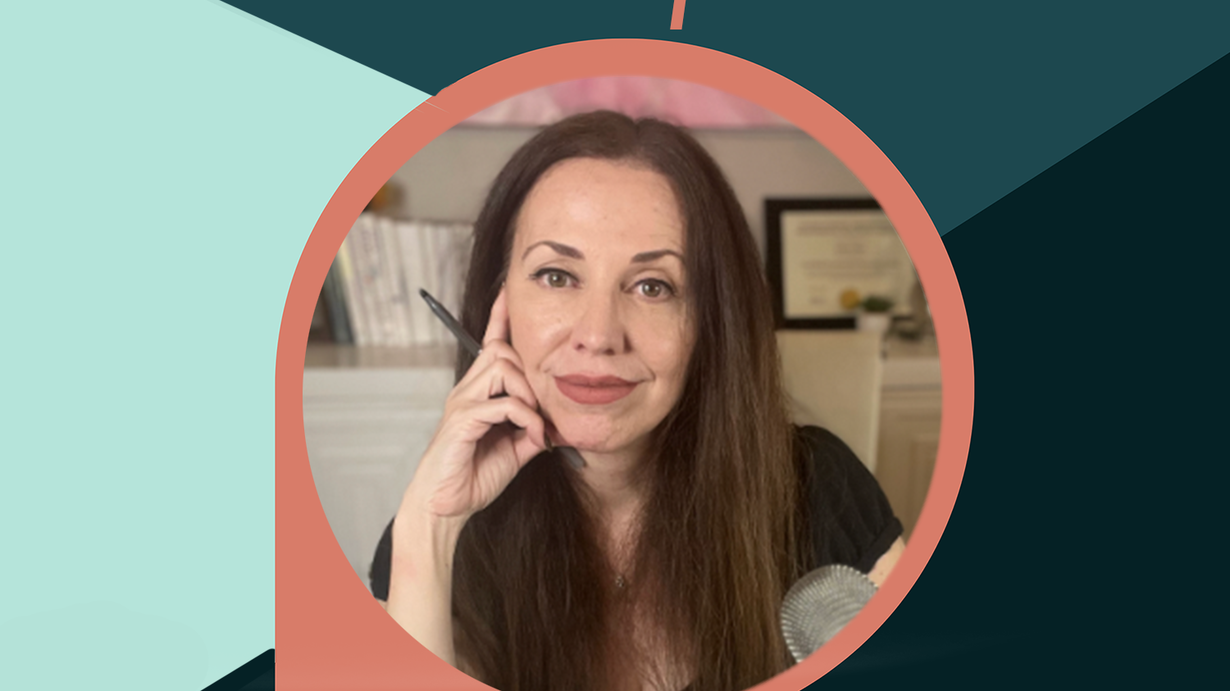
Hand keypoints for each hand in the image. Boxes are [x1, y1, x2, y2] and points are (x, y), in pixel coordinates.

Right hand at [400, 287, 548, 523]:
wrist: (446, 506)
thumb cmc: (474, 476)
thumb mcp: (516, 448)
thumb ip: (533, 429)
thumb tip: (556, 421)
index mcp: (479, 392)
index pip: (490, 344)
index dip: (500, 316)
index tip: (509, 291)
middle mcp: (467, 390)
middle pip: (501, 350)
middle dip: (530, 370)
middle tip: (542, 406)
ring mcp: (462, 403)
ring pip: (501, 367)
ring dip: (528, 392)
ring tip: (536, 423)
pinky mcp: (461, 421)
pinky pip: (502, 404)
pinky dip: (525, 418)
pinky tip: (533, 437)